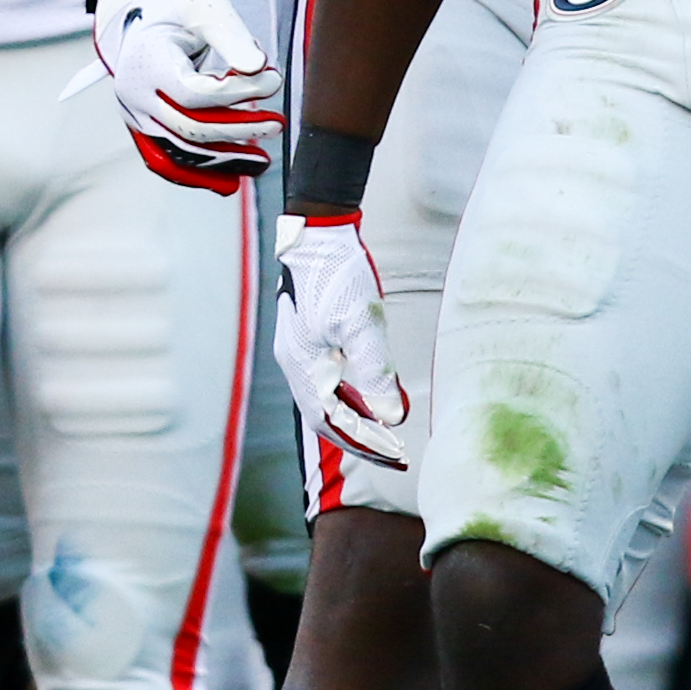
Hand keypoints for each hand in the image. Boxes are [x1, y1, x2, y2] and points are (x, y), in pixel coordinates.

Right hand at [90, 0, 278, 189]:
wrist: (140, 2)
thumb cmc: (175, 0)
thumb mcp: (205, 8)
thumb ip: (232, 38)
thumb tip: (259, 69)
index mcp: (146, 63)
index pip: (197, 94)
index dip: (240, 92)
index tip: (274, 79)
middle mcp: (135, 95)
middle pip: (189, 127)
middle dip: (238, 130)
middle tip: (277, 123)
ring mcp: (135, 114)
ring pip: (178, 152)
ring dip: (222, 161)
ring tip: (261, 162)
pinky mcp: (143, 125)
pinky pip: (167, 159)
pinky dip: (198, 173)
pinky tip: (229, 182)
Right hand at [272, 208, 412, 476]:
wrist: (317, 236)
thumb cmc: (338, 276)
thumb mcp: (362, 325)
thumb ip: (377, 372)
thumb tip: (393, 416)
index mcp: (303, 366)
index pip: (333, 421)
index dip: (364, 442)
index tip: (395, 454)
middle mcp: (295, 364)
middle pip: (325, 418)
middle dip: (360, 439)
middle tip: (394, 454)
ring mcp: (299, 352)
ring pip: (326, 401)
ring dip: (356, 420)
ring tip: (386, 434)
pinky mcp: (308, 340)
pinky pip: (327, 382)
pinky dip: (350, 398)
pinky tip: (371, 399)